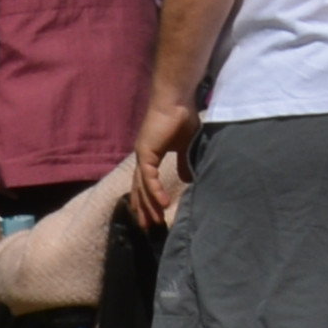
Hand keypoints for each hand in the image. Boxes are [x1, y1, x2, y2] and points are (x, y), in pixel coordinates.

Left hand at [128, 99, 197, 224]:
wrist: (178, 100)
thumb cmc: (183, 117)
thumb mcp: (186, 146)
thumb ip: (184, 163)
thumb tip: (187, 180)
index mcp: (151, 155)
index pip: (146, 182)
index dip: (148, 199)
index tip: (152, 215)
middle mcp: (143, 157)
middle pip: (139, 188)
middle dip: (143, 208)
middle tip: (147, 227)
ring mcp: (142, 154)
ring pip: (143, 186)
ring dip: (148, 205)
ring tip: (154, 222)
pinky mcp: (146, 152)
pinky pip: (149, 177)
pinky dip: (155, 191)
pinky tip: (162, 204)